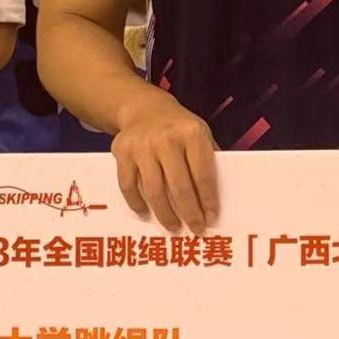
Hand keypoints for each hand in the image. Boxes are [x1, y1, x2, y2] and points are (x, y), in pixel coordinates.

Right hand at [111, 87, 218, 233]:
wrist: (145, 108)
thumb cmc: (179, 128)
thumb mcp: (200, 134)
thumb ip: (209, 159)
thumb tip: (215, 198)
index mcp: (192, 133)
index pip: (203, 174)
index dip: (208, 199)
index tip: (212, 218)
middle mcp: (167, 138)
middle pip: (180, 186)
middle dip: (189, 212)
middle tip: (196, 229)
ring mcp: (142, 145)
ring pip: (154, 190)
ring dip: (165, 214)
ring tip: (174, 227)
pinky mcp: (122, 152)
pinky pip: (128, 186)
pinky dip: (137, 204)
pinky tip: (146, 214)